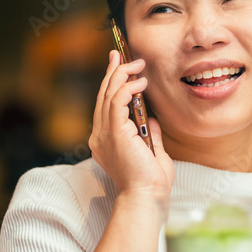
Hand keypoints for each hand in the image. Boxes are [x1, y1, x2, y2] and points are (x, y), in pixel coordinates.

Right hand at [88, 51, 173, 202]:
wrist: (146, 197)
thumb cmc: (150, 182)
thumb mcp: (151, 153)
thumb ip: (148, 135)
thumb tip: (151, 119)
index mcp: (106, 140)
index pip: (105, 105)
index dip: (111, 84)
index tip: (119, 67)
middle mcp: (100, 135)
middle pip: (103, 95)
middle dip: (112, 72)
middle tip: (120, 54)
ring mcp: (104, 133)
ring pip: (108, 94)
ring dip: (122, 75)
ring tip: (137, 64)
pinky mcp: (115, 131)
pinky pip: (117, 101)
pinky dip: (128, 88)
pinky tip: (141, 83)